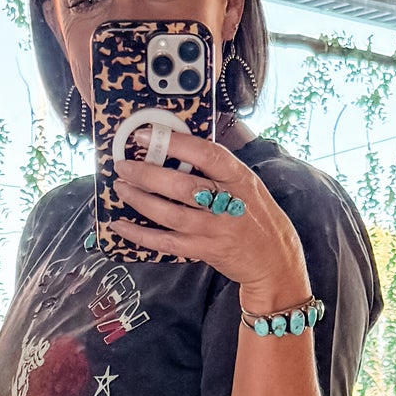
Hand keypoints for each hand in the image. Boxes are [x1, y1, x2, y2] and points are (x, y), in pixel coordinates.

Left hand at [103, 135, 309, 316]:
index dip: (175, 142)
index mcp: (239, 178)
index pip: (207, 154)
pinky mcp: (206, 251)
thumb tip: (176, 146)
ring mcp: (216, 230)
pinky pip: (167, 243)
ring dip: (141, 200)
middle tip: (123, 166)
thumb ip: (217, 170)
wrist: (275, 260)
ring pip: (171, 214)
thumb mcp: (246, 185)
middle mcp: (228, 203)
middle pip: (183, 186)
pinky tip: (121, 226)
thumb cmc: (256, 216)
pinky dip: (141, 235)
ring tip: (120, 188)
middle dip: (148, 174)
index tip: (146, 135)